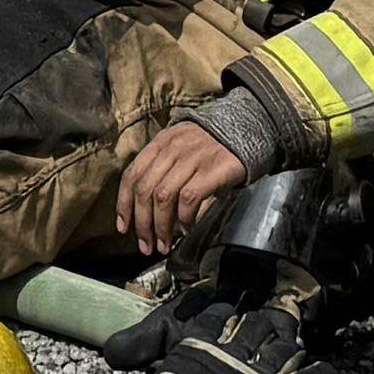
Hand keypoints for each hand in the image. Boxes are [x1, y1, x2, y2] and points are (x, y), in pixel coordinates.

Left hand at [117, 120, 251, 261]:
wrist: (250, 128)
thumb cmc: (213, 146)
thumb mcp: (182, 148)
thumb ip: (163, 170)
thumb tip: (147, 211)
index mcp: (160, 143)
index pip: (132, 175)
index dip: (124, 204)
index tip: (123, 227)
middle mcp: (172, 148)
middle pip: (145, 190)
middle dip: (142, 223)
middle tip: (146, 245)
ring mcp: (192, 157)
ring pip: (163, 197)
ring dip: (161, 226)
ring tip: (164, 244)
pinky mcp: (212, 169)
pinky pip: (188, 198)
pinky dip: (184, 218)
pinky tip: (186, 229)